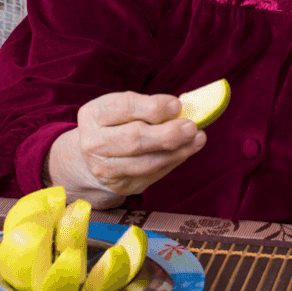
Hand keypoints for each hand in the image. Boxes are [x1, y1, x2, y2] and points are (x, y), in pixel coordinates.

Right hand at [45, 91, 206, 207]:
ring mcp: (105, 168)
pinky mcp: (120, 185)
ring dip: (177, 151)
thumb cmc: (118, 123)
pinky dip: (173, 161)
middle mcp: (94, 143)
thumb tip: (185, 109)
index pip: (124, 107)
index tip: (177, 105)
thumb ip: (150, 106)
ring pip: (146, 162)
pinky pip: (152, 175)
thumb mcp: (126, 107)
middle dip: (168, 133)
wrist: (94, 156)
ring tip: (197, 139)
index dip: (153, 107)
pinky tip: (187, 150)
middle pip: (134, 139)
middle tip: (191, 127)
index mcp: (94, 114)